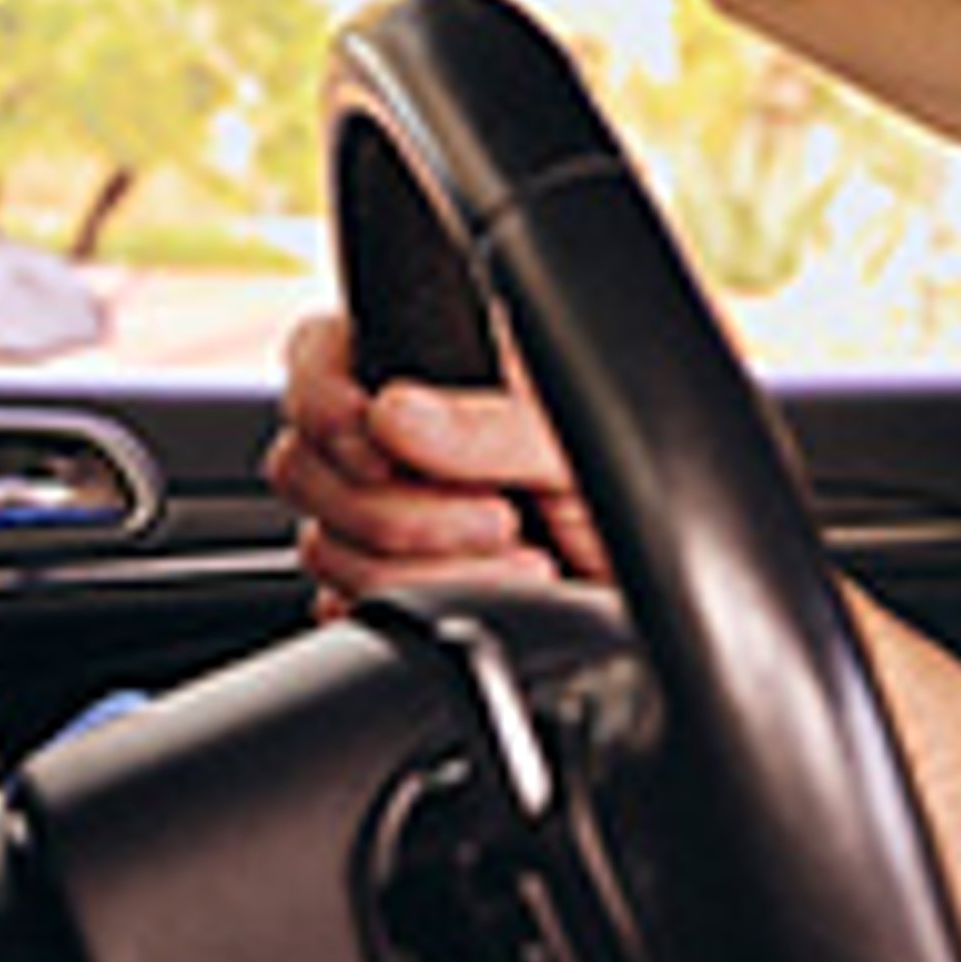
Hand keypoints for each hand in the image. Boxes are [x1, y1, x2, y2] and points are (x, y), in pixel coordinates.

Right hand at [261, 310, 607, 614]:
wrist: (656, 573)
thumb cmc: (633, 476)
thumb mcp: (574, 436)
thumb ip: (489, 424)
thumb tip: (392, 413)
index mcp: (428, 368)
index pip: (318, 357)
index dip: (325, 399)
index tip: (375, 434)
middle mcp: (395, 441)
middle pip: (304, 465)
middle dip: (397, 505)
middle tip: (498, 512)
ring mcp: (388, 515)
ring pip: (325, 544)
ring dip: (424, 563)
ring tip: (519, 552)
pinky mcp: (395, 583)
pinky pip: (349, 604)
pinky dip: (420, 602)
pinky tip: (488, 587)